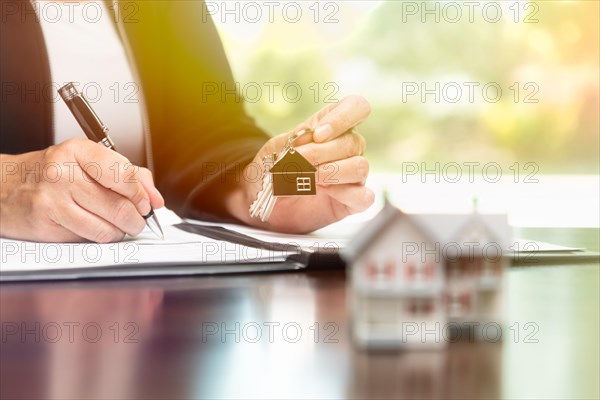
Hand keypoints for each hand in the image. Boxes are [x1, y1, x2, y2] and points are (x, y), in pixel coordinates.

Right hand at [0, 138, 163, 242]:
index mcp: (77, 151)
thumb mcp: (87, 161)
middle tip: (137, 219)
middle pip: (119, 205)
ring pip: (107, 228)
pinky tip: (96, 228)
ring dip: (120, 231)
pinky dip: (100, 237)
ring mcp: (52, 200)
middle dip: (137, 219)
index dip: (142, 194)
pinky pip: (89, 239)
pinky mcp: (45, 225)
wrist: (3, 187)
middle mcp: (63, 173)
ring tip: (117, 225)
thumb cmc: (50, 174)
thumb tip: (155, 197)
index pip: (124, 175)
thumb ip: (127, 174)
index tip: (147, 203)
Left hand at [230, 95, 374, 232]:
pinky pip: (365, 196)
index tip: (318, 135)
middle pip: (354, 142)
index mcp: (332, 127)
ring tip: (308, 179)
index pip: (357, 107)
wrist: (262, 201)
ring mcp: (353, 176)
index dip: (342, 118)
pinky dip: (346, 194)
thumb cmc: (271, 169)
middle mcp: (348, 149)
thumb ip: (294, 140)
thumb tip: (313, 135)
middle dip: (320, 153)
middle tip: (296, 163)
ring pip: (360, 167)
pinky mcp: (353, 200)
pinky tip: (326, 193)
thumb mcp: (274, 149)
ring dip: (331, 172)